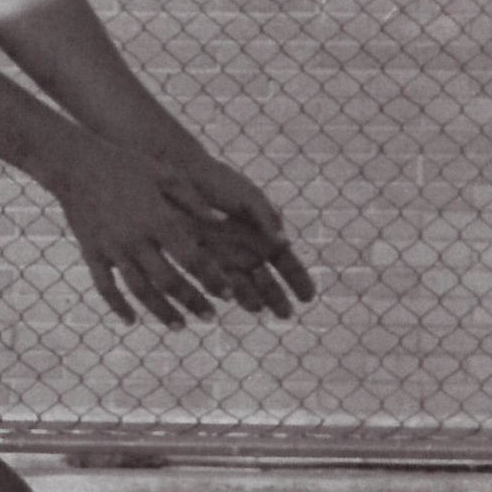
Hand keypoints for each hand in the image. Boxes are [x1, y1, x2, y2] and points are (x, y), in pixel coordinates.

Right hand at [49, 133, 224, 328]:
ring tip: (179, 326)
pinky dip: (118, 307)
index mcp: (158, 218)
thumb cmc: (125, 164)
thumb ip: (193, 200)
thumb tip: (222, 223)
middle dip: (193, 302)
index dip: (213, 279)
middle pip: (169, 281)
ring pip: (140, 291)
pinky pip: (105, 288)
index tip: (228, 294)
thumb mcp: (164, 174)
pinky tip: (131, 321)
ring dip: (162, 312)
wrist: (76, 163)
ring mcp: (112, 248)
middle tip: (210, 317)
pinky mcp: (92, 253)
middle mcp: (136, 238)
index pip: (193, 258)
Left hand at [152, 150, 316, 319]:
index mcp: (264, 232)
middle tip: (286, 315)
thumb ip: (267, 218)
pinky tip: (235, 299)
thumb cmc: (219, 182)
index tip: (308, 297)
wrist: (183, 176)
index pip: (285, 262)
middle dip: (277, 298)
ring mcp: (225, 255)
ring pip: (245, 286)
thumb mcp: (249, 198)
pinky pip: (219, 281)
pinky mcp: (203, 258)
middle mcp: (246, 248)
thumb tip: (284, 242)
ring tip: (263, 309)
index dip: (297, 279)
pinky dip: (229, 292)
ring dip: (255, 299)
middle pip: (267, 281)